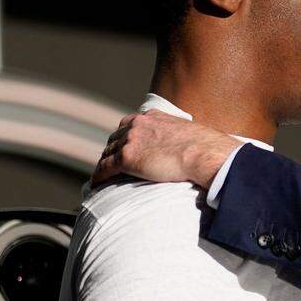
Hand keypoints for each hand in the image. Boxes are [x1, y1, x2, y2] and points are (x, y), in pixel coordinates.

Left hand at [91, 110, 241, 188]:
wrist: (203, 153)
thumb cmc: (204, 147)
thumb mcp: (188, 132)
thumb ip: (179, 136)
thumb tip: (188, 148)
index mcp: (152, 116)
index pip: (129, 124)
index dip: (124, 137)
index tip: (123, 146)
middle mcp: (138, 125)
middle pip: (115, 138)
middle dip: (112, 150)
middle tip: (111, 163)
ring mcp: (131, 141)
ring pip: (108, 153)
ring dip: (104, 163)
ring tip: (102, 175)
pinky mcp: (127, 158)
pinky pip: (105, 168)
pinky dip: (99, 176)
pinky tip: (96, 184)